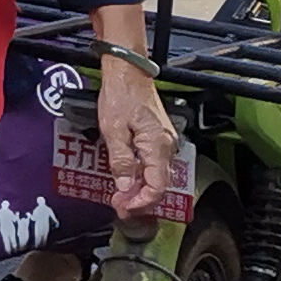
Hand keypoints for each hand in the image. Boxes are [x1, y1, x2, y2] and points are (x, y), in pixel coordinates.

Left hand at [93, 53, 179, 220]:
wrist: (129, 72)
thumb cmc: (121, 94)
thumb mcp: (113, 129)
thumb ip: (120, 161)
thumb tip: (124, 187)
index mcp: (157, 145)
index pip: (157, 186)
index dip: (141, 202)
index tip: (123, 208)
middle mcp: (167, 146)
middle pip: (159, 185)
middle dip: (140, 200)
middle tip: (119, 206)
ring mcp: (165, 142)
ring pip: (157, 176)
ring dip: (140, 190)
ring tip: (121, 197)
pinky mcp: (158, 138)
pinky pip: (154, 165)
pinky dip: (142, 177)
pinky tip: (127, 180)